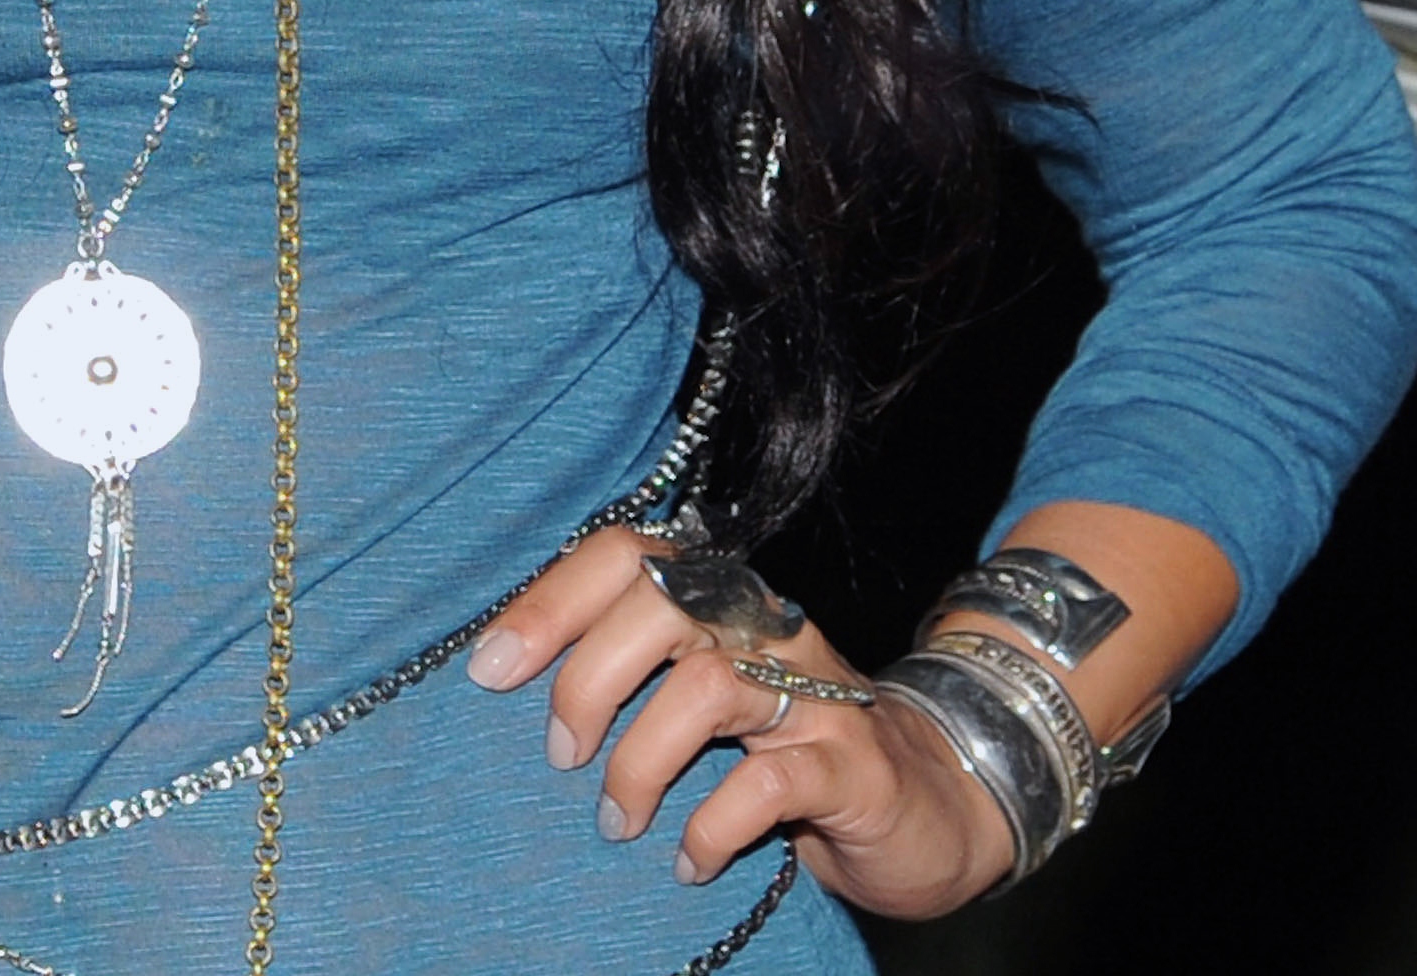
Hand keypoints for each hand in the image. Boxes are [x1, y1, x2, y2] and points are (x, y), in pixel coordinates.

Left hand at [465, 529, 1015, 919]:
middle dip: (587, 678)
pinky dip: (710, 826)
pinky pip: (765, 782)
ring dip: (640, 759)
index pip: (622, 556)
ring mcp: (813, 692)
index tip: (490, 670)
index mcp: (716, 598)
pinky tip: (688, 861)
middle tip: (559, 754)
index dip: (549, 602)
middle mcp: (764, 626)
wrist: (925, 803)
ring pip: (707, 684)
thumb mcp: (700, 699)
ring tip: (616, 820)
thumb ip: (630, 672)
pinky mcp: (852, 766)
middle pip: (658, 605)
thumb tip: (506, 678)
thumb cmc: (782, 746)